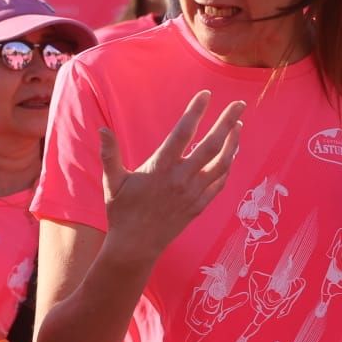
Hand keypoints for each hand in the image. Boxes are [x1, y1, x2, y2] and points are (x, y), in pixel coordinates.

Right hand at [102, 92, 243, 260]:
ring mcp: (193, 193)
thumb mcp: (112, 181)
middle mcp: (180, 179)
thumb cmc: (121, 211)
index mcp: (159, 168)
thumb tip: (102, 129)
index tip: (206, 95)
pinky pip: (220, 182)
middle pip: (210, 145)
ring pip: (221, 163)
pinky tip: (231, 154)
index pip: (182, 133)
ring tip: (238, 125)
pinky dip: (228, 165)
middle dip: (226, 122)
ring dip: (233, 142)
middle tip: (239, 104)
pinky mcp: (199, 206)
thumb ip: (109, 154)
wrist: (135, 246)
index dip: (195, 112)